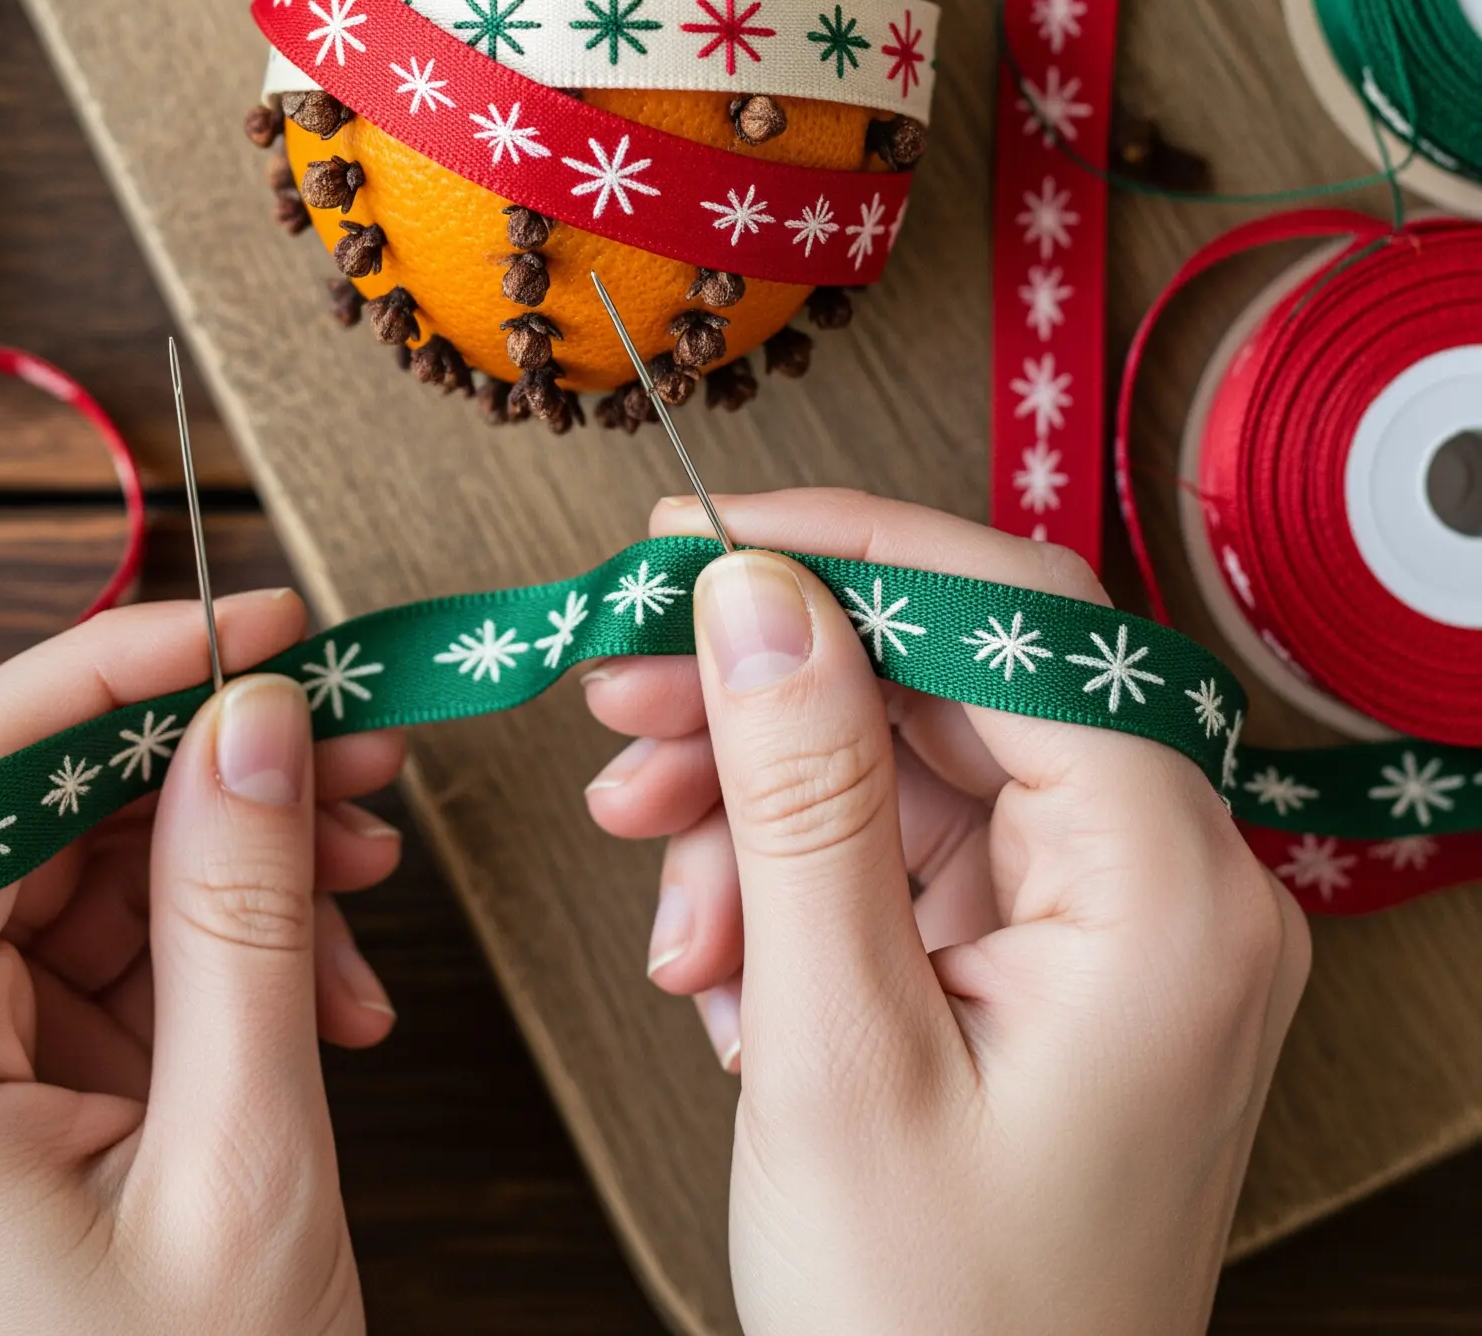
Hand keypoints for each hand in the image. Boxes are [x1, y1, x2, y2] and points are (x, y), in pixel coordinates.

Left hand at [0, 589, 403, 1335]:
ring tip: (364, 869)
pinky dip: (225, 937)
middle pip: (25, 815)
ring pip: (80, 870)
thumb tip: (251, 717)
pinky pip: (108, 952)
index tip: (243, 633)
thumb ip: (241, 917)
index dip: (97, 672)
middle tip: (347, 740)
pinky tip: (327, 971)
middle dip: (199, 763)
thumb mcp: (244, 1162)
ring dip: (235, 851)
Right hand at [583, 490, 1308, 1335]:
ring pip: (913, 764)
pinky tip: (716, 952)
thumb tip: (758, 594)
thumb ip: (801, 795)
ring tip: (650, 863)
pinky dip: (796, 882)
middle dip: (770, 691)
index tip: (694, 536)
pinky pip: (909, 858)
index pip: (1014, 613)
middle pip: (952, 683)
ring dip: (760, 798)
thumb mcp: (837, 1047)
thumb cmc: (934, 1335)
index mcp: (1170, 892)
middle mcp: (1172, 888)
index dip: (844, 547)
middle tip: (620, 694)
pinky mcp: (1054, 972)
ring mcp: (1116, 932)